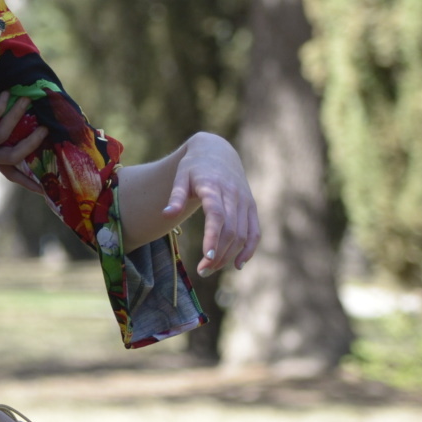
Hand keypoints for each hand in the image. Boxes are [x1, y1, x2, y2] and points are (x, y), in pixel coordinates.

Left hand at [0, 95, 45, 193]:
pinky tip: (7, 94)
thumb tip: (43, 128)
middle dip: (32, 142)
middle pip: (13, 156)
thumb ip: (13, 134)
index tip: (43, 190)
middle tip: (45, 129)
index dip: (28, 182)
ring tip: (27, 99)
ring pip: (2, 133)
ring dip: (16, 115)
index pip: (14, 174)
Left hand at [166, 132, 259, 273]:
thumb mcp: (181, 176)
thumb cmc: (194, 166)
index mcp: (214, 187)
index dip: (213, 237)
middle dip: (219, 254)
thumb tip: (166, 215)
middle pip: (230, 230)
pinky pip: (255, 231)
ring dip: (230, 255)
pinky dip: (249, 249)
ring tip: (211, 268)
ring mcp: (245, 201)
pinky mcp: (251, 206)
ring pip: (243, 234)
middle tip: (202, 270)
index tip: (207, 257)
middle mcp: (233, 194)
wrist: (217, 151)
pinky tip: (238, 264)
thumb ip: (175, 196)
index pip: (217, 215)